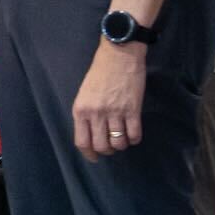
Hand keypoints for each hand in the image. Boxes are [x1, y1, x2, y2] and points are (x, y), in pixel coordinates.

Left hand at [73, 40, 146, 158]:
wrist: (118, 56)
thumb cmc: (99, 73)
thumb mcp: (84, 94)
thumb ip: (86, 114)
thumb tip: (91, 133)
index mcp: (80, 110)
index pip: (82, 141)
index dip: (89, 154)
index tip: (95, 158)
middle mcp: (96, 114)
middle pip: (101, 146)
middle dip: (107, 151)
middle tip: (111, 146)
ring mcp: (115, 112)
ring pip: (118, 142)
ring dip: (122, 145)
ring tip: (123, 138)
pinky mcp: (133, 110)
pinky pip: (134, 134)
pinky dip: (135, 139)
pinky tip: (134, 134)